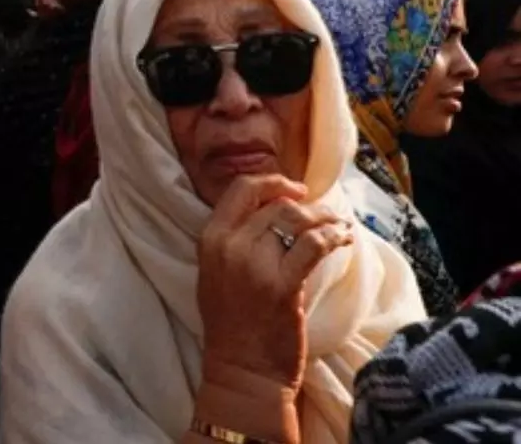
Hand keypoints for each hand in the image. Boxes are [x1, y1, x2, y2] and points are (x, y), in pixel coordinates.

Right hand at [198, 175, 353, 389]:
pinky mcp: (282, 286)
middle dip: (307, 206)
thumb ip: (234, 240)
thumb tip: (271, 211)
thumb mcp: (216, 273)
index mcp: (209, 240)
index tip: (294, 189)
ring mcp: (255, 266)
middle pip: (275, 205)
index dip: (272, 182)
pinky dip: (333, 237)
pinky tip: (343, 239)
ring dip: (325, 219)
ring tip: (338, 226)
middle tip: (325, 215)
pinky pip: (314, 246)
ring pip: (296, 220)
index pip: (240, 190)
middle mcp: (229, 246)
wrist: (242, 370)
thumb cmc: (232, 325)